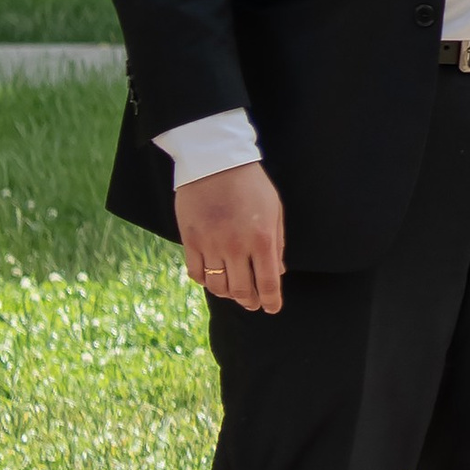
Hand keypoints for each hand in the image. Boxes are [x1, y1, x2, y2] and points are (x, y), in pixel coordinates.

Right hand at [173, 165, 286, 313]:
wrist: (215, 160)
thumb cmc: (250, 184)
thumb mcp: (274, 210)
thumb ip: (277, 242)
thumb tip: (279, 271)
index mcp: (262, 239)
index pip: (268, 282)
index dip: (271, 301)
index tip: (272, 309)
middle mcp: (236, 246)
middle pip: (242, 290)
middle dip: (250, 301)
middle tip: (254, 303)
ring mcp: (211, 245)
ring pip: (218, 286)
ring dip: (228, 294)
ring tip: (234, 292)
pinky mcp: (190, 240)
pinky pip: (196, 273)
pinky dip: (205, 281)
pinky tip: (213, 278)